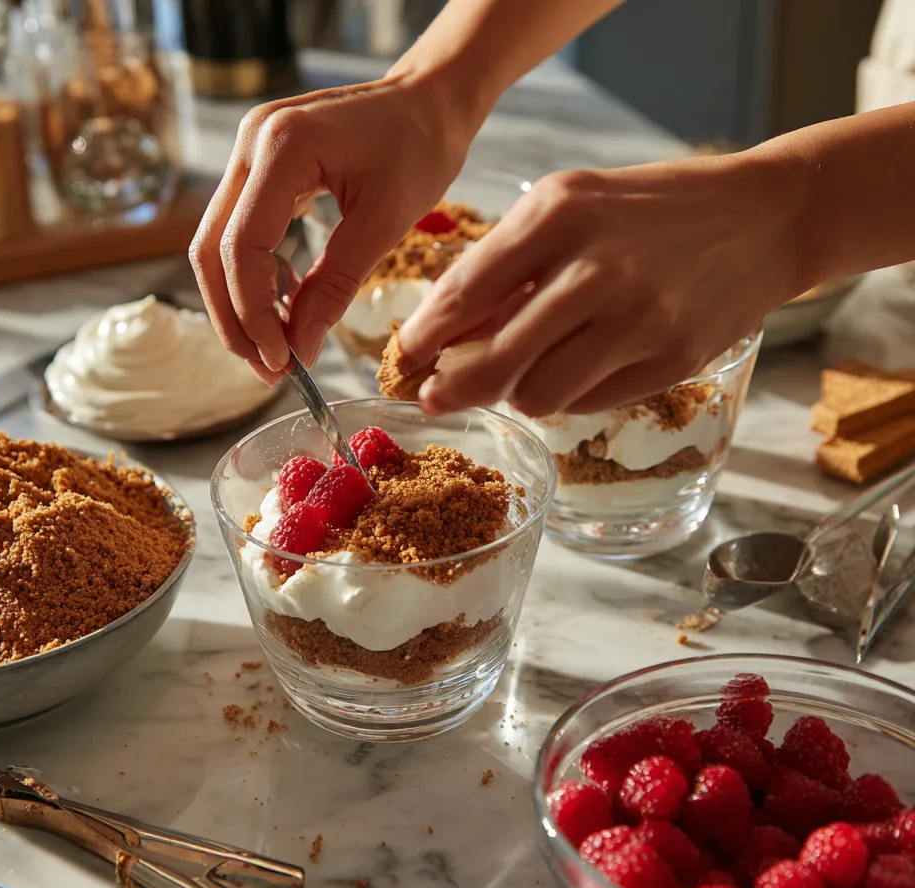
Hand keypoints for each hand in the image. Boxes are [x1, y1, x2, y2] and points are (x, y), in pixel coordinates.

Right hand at [190, 74, 472, 383]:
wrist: (428, 99)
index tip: (284, 361)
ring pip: (217, 246)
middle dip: (236, 319)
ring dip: (240, 304)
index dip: (254, 314)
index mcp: (281, 148)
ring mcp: (248, 153)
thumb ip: (335, 285)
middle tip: (269, 369)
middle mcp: (250, 144)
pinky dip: (256, 278)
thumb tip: (301, 347)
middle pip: (212, 251)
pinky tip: (286, 307)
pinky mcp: (259, 169)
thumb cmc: (419, 146)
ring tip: (277, 350)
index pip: (242, 248)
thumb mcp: (385, 222)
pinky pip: (240, 233)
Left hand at [397, 153, 809, 415]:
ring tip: (526, 371)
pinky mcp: (671, 359)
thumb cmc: (649, 212)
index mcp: (561, 213)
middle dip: (454, 387)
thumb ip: (506, 263)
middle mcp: (598, 267)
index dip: (425, 337)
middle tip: (436, 397)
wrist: (762, 218)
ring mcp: (639, 318)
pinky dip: (568, 396)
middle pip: (496, 360)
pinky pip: (588, 403)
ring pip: (538, 395)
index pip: (467, 291)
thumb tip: (442, 331)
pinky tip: (579, 367)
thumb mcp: (571, 206)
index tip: (403, 360)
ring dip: (518, 393)